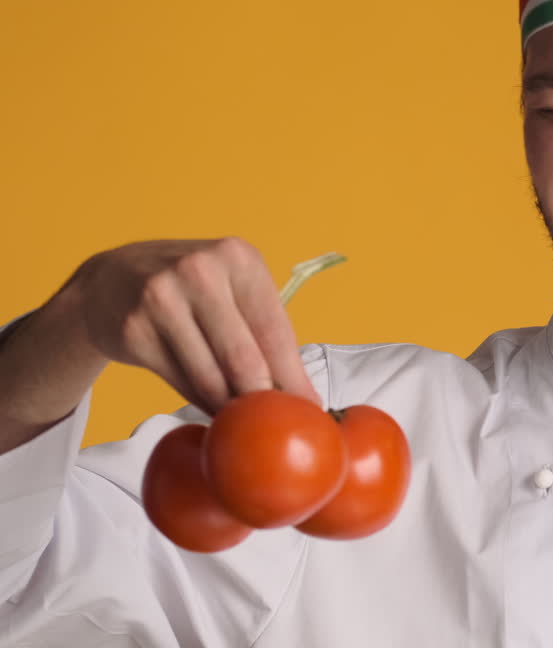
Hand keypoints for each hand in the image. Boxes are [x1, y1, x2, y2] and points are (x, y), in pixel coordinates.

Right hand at [67, 238, 320, 412]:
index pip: (275, 330)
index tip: (309, 409)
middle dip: (264, 400)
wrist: (109, 279)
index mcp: (237, 257)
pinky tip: (213, 411)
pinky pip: (180, 383)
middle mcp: (200, 272)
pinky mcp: (134, 330)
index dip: (294, 377)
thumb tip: (300, 393)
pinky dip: (202, 403)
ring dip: (232, 408)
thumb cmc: (190, 289)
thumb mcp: (231, 287)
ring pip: (211, 378)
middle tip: (278, 428)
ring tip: (246, 424)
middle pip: (245, 359)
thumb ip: (263, 330)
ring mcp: (161, 299)